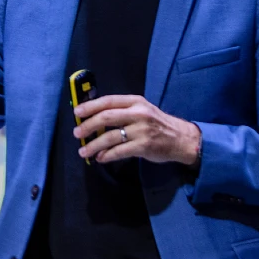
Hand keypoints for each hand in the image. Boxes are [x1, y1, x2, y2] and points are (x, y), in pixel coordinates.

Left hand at [73, 95, 200, 166]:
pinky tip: (100, 158)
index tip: (76, 112)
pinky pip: (119, 151)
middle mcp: (138, 113)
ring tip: (84, 151)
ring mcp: (141, 130)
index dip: (90, 106)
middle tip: (77, 133)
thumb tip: (94, 116)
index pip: (108, 101)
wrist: (181, 138)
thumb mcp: (142, 110)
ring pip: (111, 137)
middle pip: (106, 117)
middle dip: (88, 125)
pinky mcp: (143, 146)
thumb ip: (122, 111)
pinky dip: (107, 155)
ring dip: (94, 145)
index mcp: (135, 102)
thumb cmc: (157, 124)